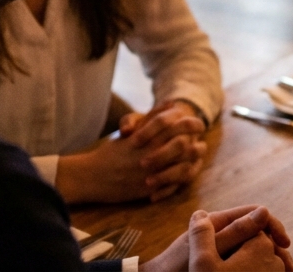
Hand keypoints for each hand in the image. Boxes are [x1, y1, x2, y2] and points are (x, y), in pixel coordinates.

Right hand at [56, 103, 206, 203]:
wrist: (91, 177)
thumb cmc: (111, 151)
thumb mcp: (131, 130)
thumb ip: (151, 117)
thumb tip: (171, 103)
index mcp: (146, 138)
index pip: (176, 127)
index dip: (191, 123)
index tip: (198, 123)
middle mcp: (150, 154)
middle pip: (182, 144)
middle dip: (196, 141)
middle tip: (201, 138)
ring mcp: (149, 173)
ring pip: (181, 165)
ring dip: (193, 159)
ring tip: (198, 152)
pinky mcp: (147, 189)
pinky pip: (171, 184)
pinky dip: (183, 176)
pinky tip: (188, 171)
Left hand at [142, 206, 292, 271]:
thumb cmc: (175, 270)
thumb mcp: (207, 252)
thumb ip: (234, 232)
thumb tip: (264, 211)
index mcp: (217, 221)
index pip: (254, 213)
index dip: (273, 225)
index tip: (285, 243)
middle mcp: (219, 231)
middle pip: (255, 231)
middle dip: (274, 245)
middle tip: (289, 265)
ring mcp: (218, 247)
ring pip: (251, 247)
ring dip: (267, 257)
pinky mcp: (216, 263)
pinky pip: (242, 260)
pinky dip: (255, 265)